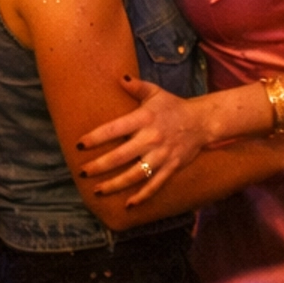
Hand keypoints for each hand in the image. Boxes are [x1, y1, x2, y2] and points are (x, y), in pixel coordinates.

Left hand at [76, 79, 211, 202]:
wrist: (203, 121)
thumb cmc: (174, 107)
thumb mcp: (156, 93)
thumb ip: (137, 87)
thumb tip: (119, 77)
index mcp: (145, 118)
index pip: (115, 129)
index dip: (96, 138)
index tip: (80, 145)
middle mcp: (152, 138)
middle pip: (120, 156)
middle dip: (99, 166)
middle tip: (82, 172)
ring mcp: (162, 155)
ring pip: (135, 175)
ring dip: (114, 185)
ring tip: (97, 191)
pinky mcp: (171, 167)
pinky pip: (155, 185)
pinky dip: (142, 196)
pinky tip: (128, 204)